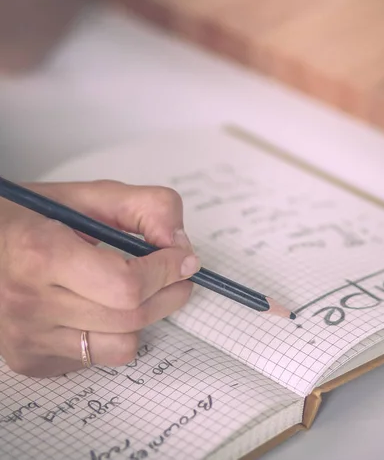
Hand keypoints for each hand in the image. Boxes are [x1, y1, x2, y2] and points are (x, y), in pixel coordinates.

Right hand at [0, 180, 198, 376]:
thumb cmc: (35, 217)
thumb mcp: (91, 196)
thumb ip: (146, 207)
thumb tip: (179, 244)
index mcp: (41, 255)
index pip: (126, 285)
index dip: (166, 271)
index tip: (184, 257)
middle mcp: (28, 304)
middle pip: (130, 317)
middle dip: (169, 292)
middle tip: (177, 272)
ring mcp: (26, 339)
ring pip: (120, 346)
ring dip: (144, 316)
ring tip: (136, 289)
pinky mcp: (30, 361)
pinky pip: (96, 358)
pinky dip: (113, 333)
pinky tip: (100, 306)